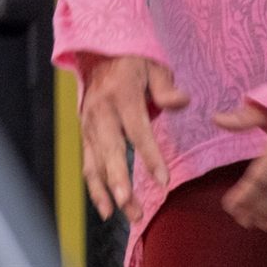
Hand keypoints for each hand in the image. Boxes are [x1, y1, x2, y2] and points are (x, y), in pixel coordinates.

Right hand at [78, 54, 187, 223]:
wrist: (98, 52)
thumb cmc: (133, 61)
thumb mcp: (154, 66)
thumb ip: (165, 87)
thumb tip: (182, 101)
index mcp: (120, 94)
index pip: (136, 129)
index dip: (149, 155)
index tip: (164, 180)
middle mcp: (100, 111)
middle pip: (110, 149)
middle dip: (119, 179)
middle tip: (131, 204)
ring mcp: (89, 123)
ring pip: (95, 161)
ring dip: (108, 190)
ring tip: (126, 214)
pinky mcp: (85, 133)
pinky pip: (88, 162)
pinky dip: (94, 186)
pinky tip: (106, 208)